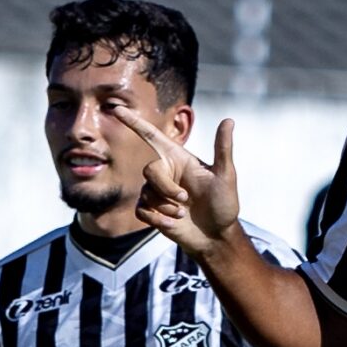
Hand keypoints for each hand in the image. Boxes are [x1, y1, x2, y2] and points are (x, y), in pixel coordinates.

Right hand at [126, 114, 242, 254]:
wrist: (217, 236)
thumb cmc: (224, 205)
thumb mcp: (226, 176)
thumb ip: (223, 148)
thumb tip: (229, 120)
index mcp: (179, 159)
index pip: (152, 136)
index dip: (134, 123)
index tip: (117, 109)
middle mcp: (166, 173)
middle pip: (149, 170)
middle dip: (166, 188)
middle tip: (185, 199)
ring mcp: (158, 193)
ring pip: (146, 193)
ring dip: (165, 206)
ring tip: (183, 214)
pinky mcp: (153, 211)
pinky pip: (142, 210)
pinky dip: (157, 218)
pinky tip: (173, 223)